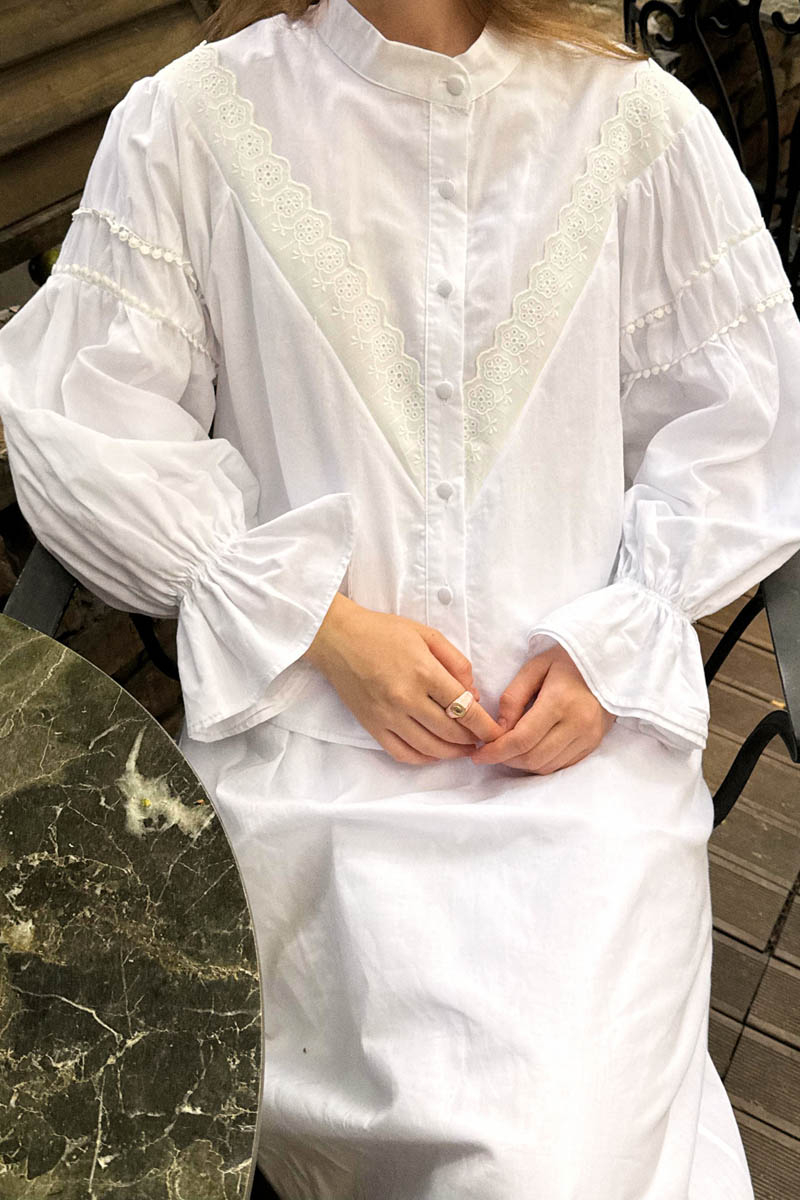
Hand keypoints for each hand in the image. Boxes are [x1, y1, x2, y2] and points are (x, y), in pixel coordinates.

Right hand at [302, 594, 504, 763]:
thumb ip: (456, 662)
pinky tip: (435, 754)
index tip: (498, 733)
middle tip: (483, 739)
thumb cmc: (384, 632)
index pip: (464, 709)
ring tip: (464, 749)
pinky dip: (423, 759)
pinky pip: (402, 753)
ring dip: (452, 753)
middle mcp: (407, 698)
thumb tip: (472, 693)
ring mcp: (388, 716)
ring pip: (429, 748)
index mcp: (424, 672)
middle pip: (450, 732)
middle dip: (473, 740)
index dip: (486, 726)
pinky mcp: (372, 726)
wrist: (338, 639)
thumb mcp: (427, 635)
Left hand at [470, 644, 615, 773]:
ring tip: (509, 749)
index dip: (496, 752)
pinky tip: (530, 750)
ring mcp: (588, 737)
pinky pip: (561, 765)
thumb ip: (513, 697)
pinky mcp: (594, 744)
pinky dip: (541, 763)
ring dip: (522, 763)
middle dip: (506, 759)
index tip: (478, 755)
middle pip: (532, 758)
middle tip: (491, 750)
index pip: (522, 740)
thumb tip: (499, 729)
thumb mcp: (535, 667)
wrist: (610, 660)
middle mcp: (577, 724)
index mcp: (559, 702)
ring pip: (546, 766)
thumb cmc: (568, 659)